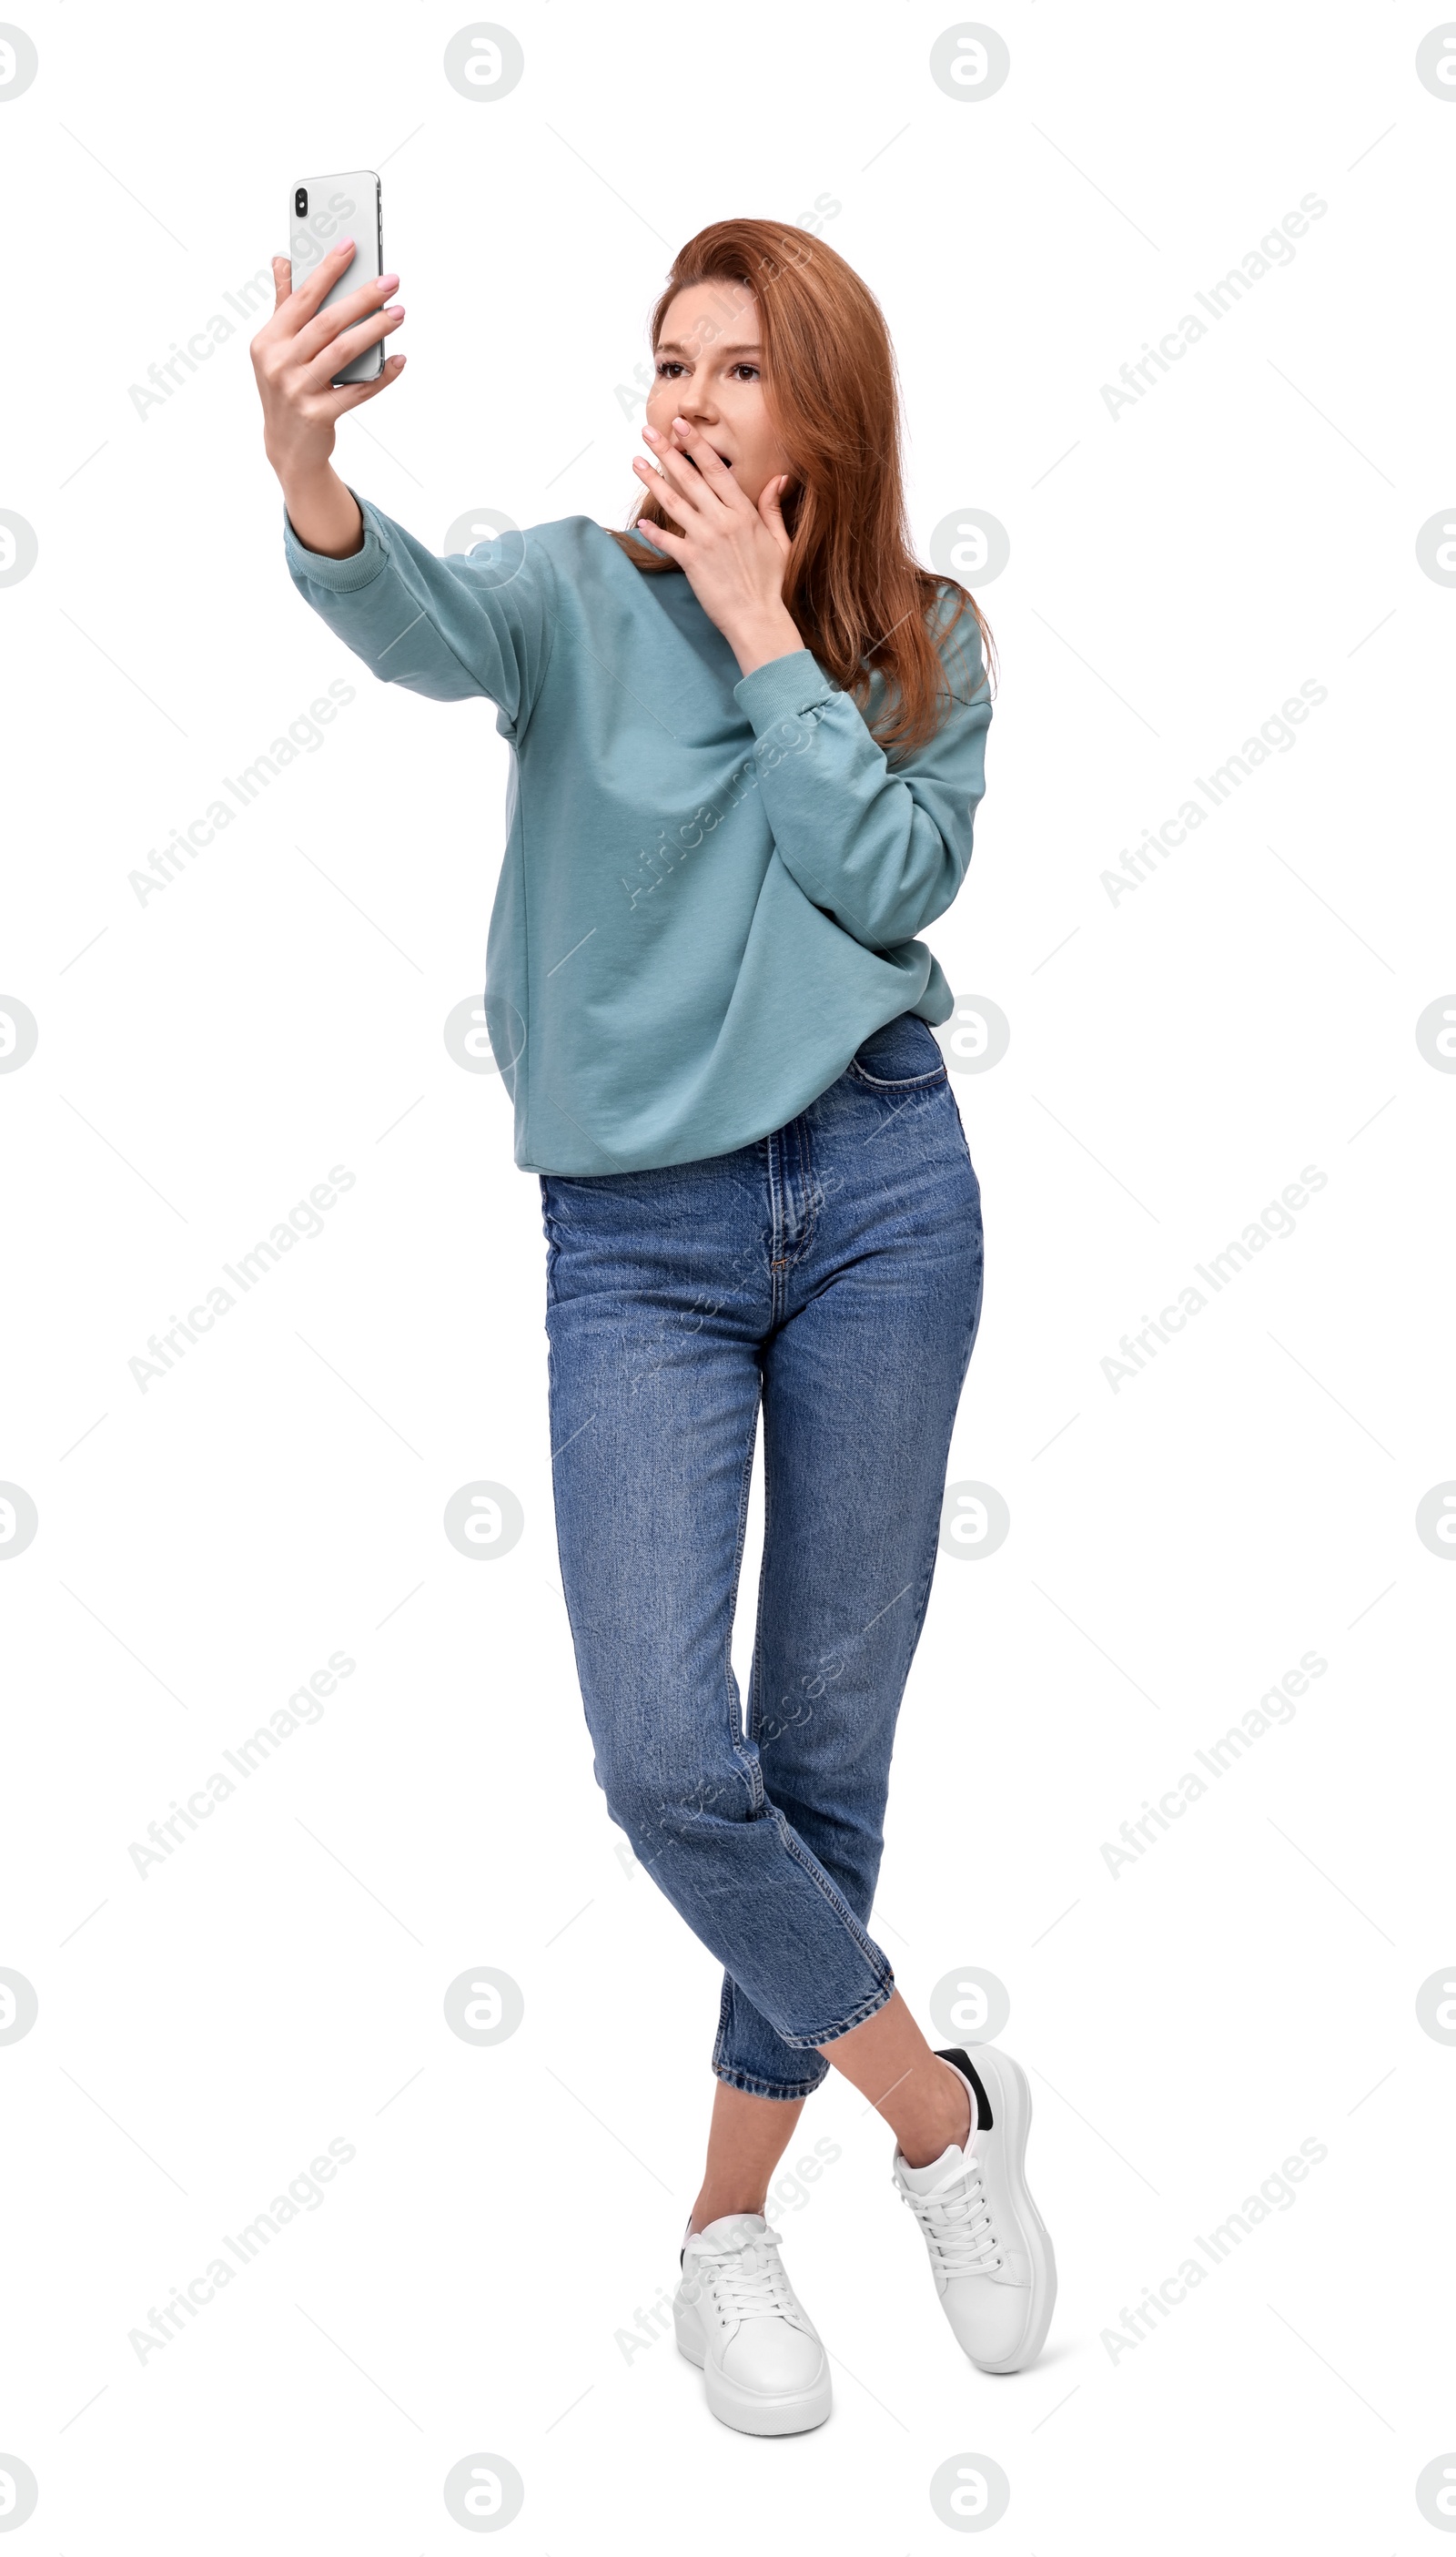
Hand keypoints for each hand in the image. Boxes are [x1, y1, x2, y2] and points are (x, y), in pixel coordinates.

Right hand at [250, 242, 405, 554]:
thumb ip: (283, 305)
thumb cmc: (286, 387)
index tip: (351, 245)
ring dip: (374, 330)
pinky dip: (381, 376)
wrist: (287, 447)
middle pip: (327, 322)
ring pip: (342, 352)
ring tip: (399, 313)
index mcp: (268, 340)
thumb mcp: (276, 347)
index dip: (327, 270)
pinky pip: (357, 391)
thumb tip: (282, 261)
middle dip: (361, 298)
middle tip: (390, 281)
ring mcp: (297, 391)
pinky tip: (398, 360)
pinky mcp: (318, 416)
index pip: (302, 297)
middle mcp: (279, 363)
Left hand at [632, 419, 802, 677]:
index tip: (681, 426)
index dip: (696, 446)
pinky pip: (667, 541)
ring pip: (674, 503)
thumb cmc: (772, 583)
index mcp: (744, 513)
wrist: (758, 617)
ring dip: (652, 481)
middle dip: (667, 452)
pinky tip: (641, 522)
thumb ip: (773, 508)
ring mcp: (705, 540)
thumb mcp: (780, 542)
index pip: (716, 470)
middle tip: (648, 431)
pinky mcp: (692, 562)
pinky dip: (653, 531)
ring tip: (635, 462)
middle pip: (689, 479)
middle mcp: (722, 521)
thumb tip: (780, 479)